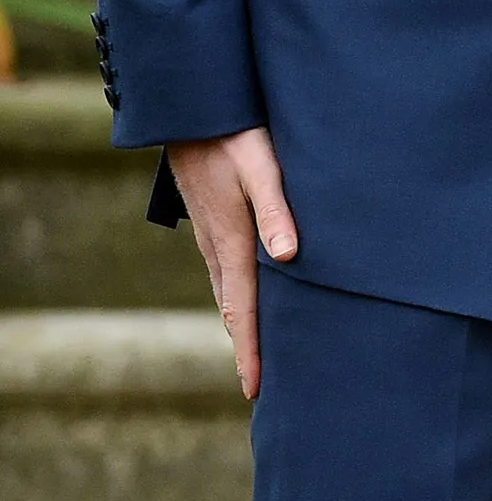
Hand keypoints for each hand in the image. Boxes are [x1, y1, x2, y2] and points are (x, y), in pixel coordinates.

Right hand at [167, 126, 297, 399]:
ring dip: (239, 322)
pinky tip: (244, 294)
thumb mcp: (262, 168)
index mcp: (231, 241)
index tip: (255, 389)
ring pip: (226, 290)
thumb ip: (277, 210)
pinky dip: (234, 294)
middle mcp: (217, 246)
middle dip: (245, 346)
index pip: (242, 308)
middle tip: (257, 385)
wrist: (192, 110)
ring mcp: (209, 233)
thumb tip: (289, 258)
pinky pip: (223, 269)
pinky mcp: (210, 219)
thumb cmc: (234, 135)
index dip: (250, 351)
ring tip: (252, 350)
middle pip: (232, 308)